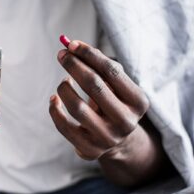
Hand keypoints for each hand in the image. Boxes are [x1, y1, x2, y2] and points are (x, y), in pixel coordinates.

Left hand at [50, 40, 148, 160]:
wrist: (118, 139)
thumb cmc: (113, 101)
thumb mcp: (115, 84)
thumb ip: (98, 63)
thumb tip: (71, 45)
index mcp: (138, 101)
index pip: (111, 71)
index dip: (89, 54)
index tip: (71, 44)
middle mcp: (126, 122)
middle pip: (94, 86)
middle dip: (74, 65)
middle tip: (61, 54)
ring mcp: (108, 138)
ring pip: (77, 107)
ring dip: (64, 87)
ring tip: (64, 81)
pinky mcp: (90, 150)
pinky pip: (64, 126)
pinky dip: (54, 108)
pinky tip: (55, 98)